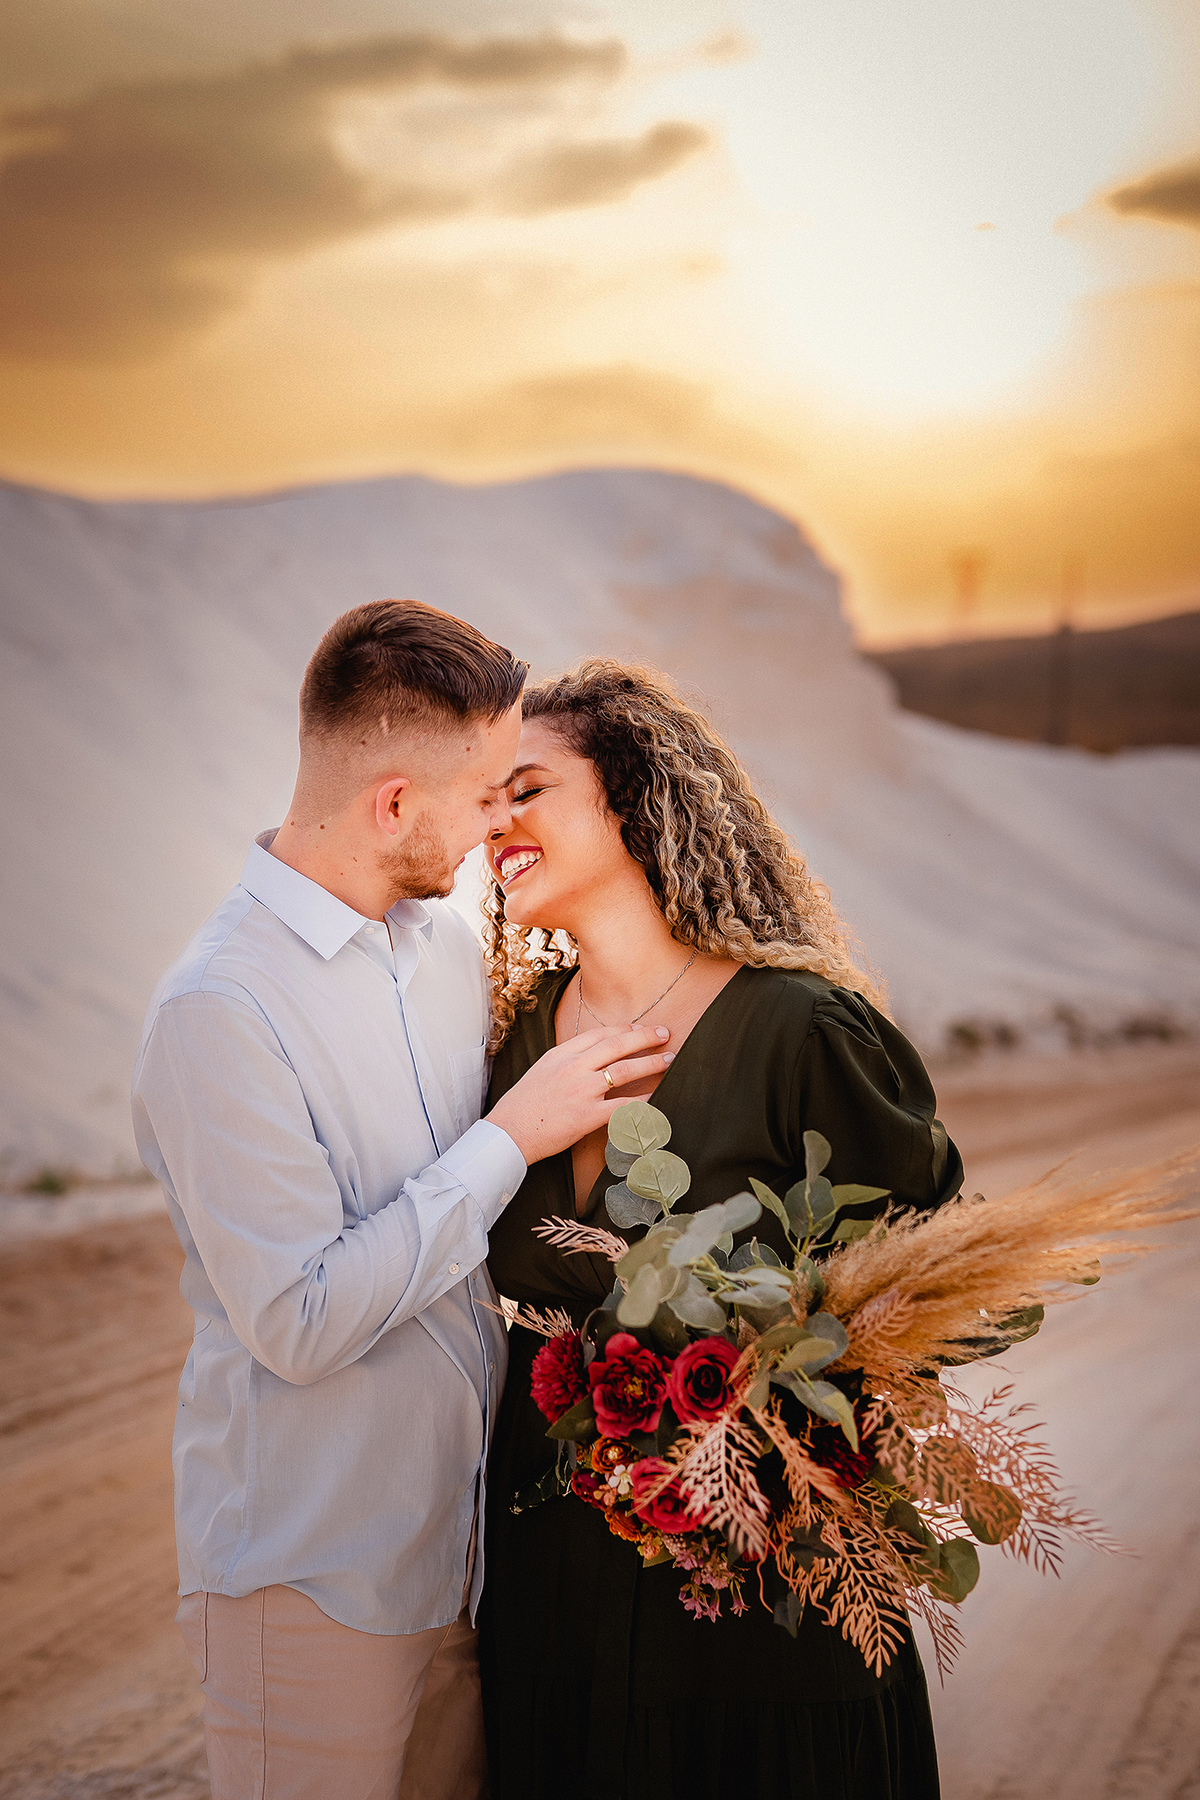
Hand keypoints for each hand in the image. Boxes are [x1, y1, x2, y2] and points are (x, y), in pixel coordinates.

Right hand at [486, 1024, 673, 1166]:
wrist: (508, 1132)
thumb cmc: (522, 1106)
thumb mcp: (541, 1071)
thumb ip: (565, 1061)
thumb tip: (589, 1057)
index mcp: (561, 1054)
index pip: (599, 1034)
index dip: (624, 1029)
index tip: (639, 1028)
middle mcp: (573, 1067)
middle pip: (617, 1045)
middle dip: (645, 1037)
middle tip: (664, 1033)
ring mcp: (582, 1091)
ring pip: (625, 1070)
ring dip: (651, 1063)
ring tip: (668, 1059)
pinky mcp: (588, 1116)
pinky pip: (625, 1106)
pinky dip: (645, 1101)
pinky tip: (658, 1097)